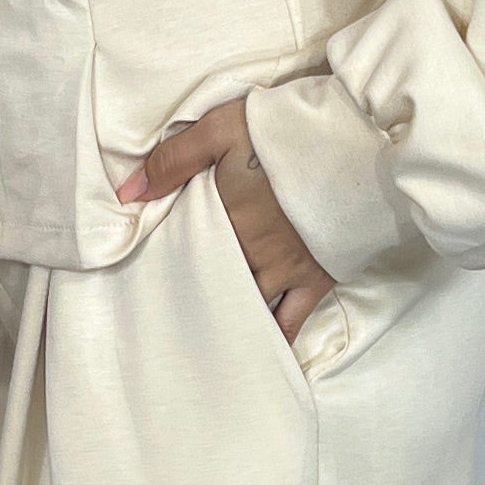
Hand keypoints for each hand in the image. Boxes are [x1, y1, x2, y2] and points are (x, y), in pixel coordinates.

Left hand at [115, 99, 336, 338]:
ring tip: (201, 340)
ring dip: (223, 320)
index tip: (145, 273)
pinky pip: (290, 322)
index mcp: (221, 218)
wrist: (357, 142)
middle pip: (210, 283)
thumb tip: (128, 195)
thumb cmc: (286, 132)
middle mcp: (248, 253)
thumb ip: (173, 160)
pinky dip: (272, 341)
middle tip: (167, 316)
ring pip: (243, 306)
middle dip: (190, 298)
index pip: (182, 250)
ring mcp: (282, 271)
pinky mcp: (315, 279)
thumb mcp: (222, 127)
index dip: (165, 261)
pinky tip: (256, 358)